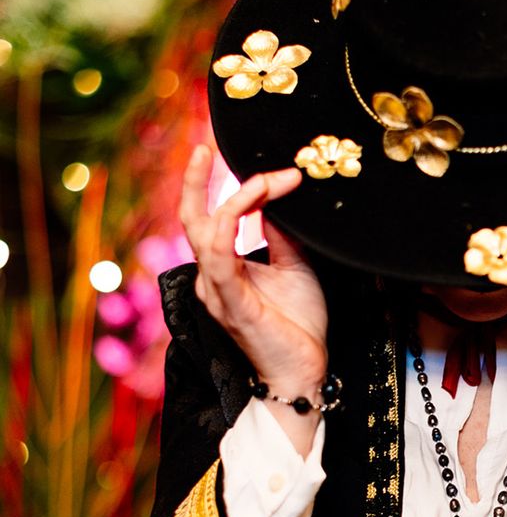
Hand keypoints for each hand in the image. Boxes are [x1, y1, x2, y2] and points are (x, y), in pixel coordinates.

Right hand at [179, 145, 328, 393]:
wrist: (304, 370)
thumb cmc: (297, 323)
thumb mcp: (294, 266)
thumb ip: (281, 234)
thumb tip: (277, 197)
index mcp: (224, 267)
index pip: (214, 216)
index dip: (238, 188)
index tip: (283, 174)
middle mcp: (212, 277)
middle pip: (192, 219)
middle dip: (196, 181)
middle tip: (205, 146)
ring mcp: (217, 291)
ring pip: (207, 233)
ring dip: (236, 200)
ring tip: (263, 180)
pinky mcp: (231, 305)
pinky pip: (219, 260)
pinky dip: (230, 228)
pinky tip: (244, 208)